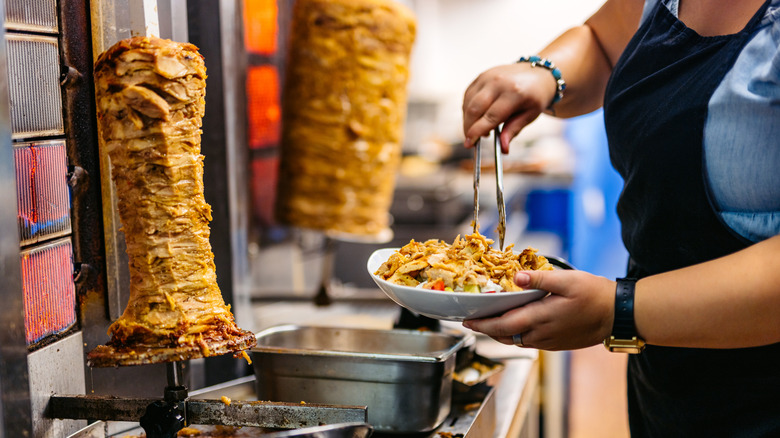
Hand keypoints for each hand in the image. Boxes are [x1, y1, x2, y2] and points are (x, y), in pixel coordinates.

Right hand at [462, 62, 557, 151]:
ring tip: (480, 128)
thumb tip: (503, 149)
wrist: (538, 73)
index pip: (490, 116)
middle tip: (471, 141)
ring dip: (468, 120)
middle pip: (474, 109)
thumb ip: (514, 130)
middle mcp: (498, 82)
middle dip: (468, 128)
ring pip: (468, 103)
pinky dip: (468, 109)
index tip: (469, 144)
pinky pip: (468, 95)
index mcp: (514, 92)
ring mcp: (487, 76)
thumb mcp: (530, 115)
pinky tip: (477, 116)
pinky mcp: (481, 76)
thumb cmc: (535, 96)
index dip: (477, 132)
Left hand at [462, 269, 615, 350]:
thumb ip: (539, 279)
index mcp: (541, 317)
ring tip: (487, 325)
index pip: (503, 325)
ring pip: (517, 341)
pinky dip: (515, 336)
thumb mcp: (567, 280)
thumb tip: (516, 276)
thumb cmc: (594, 294)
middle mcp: (542, 334)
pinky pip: (529, 342)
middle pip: (506, 336)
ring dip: (499, 335)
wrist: (617, 315)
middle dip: (486, 330)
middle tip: (470, 323)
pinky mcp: (556, 344)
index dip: (483, 325)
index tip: (467, 322)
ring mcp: (549, 341)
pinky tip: (513, 327)